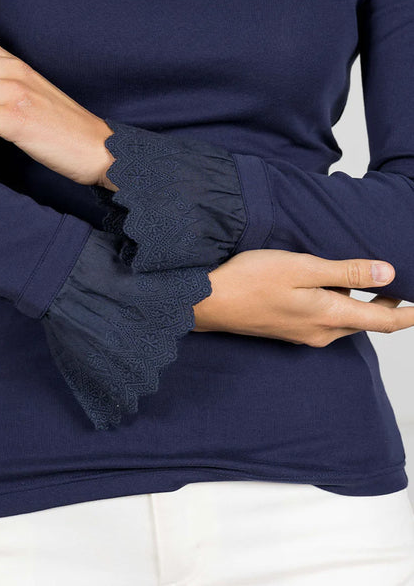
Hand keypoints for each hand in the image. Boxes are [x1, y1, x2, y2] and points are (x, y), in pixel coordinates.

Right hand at [192, 249, 413, 345]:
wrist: (209, 303)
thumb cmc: (251, 281)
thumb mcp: (303, 268)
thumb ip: (346, 272)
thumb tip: (387, 274)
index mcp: (330, 316)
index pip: (384, 320)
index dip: (410, 314)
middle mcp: (321, 332)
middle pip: (365, 320)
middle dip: (386, 304)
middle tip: (396, 282)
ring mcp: (303, 334)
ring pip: (343, 318)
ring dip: (356, 301)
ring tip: (354, 274)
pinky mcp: (288, 330)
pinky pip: (323, 319)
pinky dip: (334, 303)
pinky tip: (320, 283)